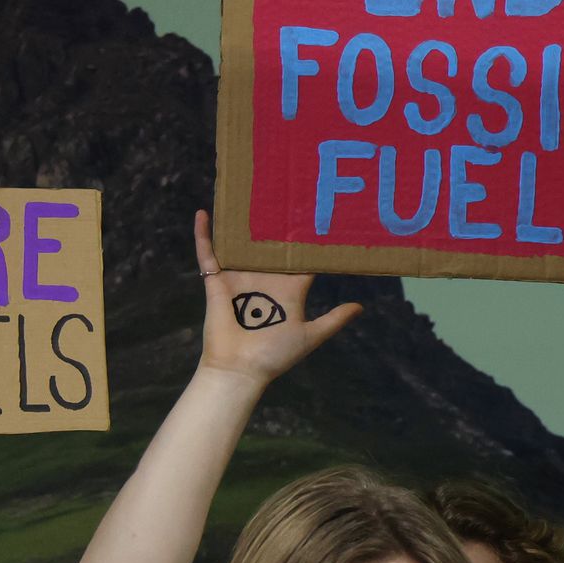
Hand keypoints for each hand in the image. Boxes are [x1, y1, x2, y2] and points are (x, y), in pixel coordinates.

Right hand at [192, 210, 360, 385]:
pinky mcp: (217, 282)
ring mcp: (240, 279)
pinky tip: (203, 213)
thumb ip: (333, 320)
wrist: (240, 369)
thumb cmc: (275, 355)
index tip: (321, 220)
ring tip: (249, 195)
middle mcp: (265, 280)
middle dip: (276, 225)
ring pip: (240, 246)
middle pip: (271, 247)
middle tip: (287, 193)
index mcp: (288, 290)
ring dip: (241, 225)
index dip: (311, 243)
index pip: (302, 261)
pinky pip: (208, 254)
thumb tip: (360, 306)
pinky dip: (204, 235)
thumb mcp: (310, 336)